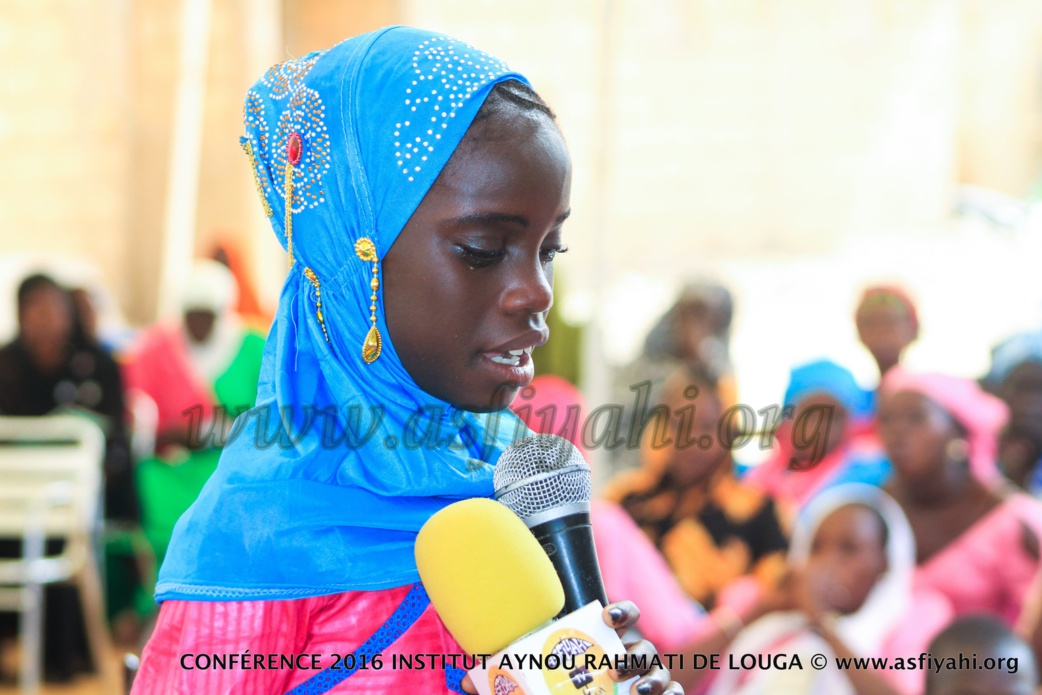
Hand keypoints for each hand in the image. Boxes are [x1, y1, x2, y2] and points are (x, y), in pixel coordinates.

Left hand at [461, 602, 683, 694]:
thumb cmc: (558, 687)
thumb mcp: (531, 682)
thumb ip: (504, 680)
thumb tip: (466, 681)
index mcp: (604, 640)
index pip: (625, 615)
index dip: (623, 611)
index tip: (607, 616)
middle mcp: (630, 657)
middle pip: (645, 647)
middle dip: (635, 654)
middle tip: (612, 666)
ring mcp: (646, 682)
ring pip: (662, 674)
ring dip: (654, 679)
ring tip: (637, 692)